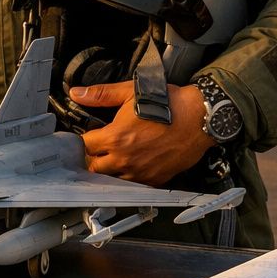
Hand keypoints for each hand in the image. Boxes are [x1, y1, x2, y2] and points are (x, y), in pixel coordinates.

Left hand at [67, 81, 212, 186]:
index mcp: (114, 138)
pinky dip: (131, 177)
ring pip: (113, 179)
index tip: (91, 135)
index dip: (86, 140)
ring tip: (118, 156)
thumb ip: (100, 95)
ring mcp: (140, 173)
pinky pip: (135, 185)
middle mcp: (124, 160)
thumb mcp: (130, 92)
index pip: (85, 146)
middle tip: (102, 148)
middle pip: (95, 167)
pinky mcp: (156, 180)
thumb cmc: (168, 104)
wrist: (199, 117)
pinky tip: (136, 164)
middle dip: (95, 157)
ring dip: (111, 169)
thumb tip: (77, 93)